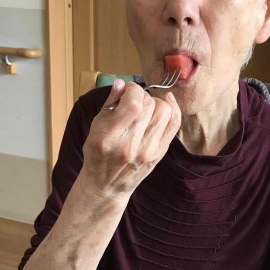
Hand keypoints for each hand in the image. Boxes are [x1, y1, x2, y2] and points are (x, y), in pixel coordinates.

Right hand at [80, 80, 180, 197]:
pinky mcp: (160, 152)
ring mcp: (149, 150)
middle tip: (133, 100)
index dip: (132, 89)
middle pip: (149, 105)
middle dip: (141, 95)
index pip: (133, 103)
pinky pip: (174, 123)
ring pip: (164, 111)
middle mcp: (131, 144)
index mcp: (110, 136)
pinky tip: (165, 101)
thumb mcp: (94, 128)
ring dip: (154, 102)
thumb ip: (109, 104)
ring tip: (144, 108)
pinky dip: (172, 108)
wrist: (107, 186)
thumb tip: (122, 83)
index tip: (127, 91)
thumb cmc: (98, 155)